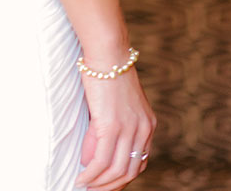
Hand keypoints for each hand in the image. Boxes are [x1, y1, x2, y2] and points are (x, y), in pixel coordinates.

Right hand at [75, 66, 155, 190]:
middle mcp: (143, 130)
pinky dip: (91, 173)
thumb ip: (114, 125)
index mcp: (148, 124)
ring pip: (116, 170)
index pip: (140, 162)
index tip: (108, 183)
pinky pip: (101, 160)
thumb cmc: (109, 71)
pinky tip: (82, 176)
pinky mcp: (112, 126)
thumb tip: (97, 147)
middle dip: (111, 186)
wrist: (107, 53)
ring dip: (99, 183)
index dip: (124, 177)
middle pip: (130, 172)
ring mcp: (129, 129)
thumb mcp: (119, 102)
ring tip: (85, 186)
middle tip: (94, 190)